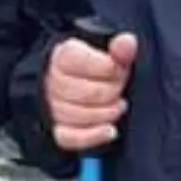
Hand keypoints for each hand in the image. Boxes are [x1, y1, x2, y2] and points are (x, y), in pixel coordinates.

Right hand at [43, 32, 137, 151]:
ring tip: (118, 106)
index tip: (119, 69)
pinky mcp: (57, 129)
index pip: (85, 63)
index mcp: (63, 56)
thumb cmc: (96, 67)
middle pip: (86, 92)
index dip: (110, 68)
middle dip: (111, 92)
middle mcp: (52, 81)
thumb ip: (119, 49)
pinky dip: (92, 136)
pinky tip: (110, 131)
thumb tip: (127, 42)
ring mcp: (53, 106)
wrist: (78, 83)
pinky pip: (70, 137)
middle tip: (120, 88)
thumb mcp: (108, 52)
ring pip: (80, 115)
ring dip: (107, 113)